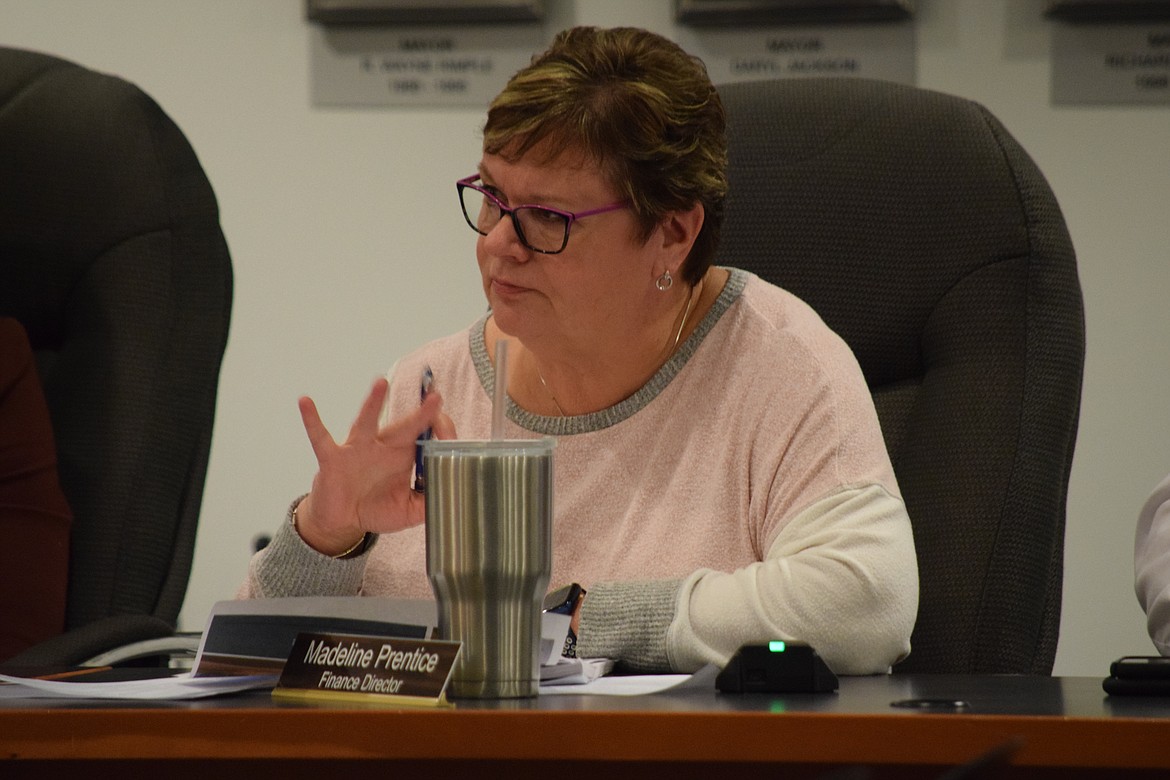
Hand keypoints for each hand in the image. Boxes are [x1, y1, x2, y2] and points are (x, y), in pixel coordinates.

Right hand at [293, 377, 454, 555]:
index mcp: (404, 456)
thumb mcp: (410, 510)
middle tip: (436, 396)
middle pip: (405, 425)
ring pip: (367, 421)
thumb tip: (452, 493)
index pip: (427, 436)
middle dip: (421, 412)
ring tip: (380, 383)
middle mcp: (383, 447)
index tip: (451, 438)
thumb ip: (431, 502)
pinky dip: (312, 420)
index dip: (440, 435)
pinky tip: (306, 402)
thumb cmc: (376, 508)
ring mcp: (357, 449)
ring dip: (374, 403)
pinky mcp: (333, 458)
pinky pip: (321, 437)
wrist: (342, 520)